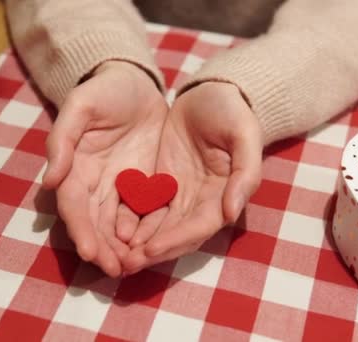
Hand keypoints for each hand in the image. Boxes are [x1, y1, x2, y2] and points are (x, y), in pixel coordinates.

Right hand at [43, 61, 166, 276]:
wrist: (136, 83)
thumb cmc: (104, 91)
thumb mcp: (81, 107)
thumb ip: (63, 140)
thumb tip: (48, 182)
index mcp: (76, 168)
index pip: (75, 205)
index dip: (81, 229)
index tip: (90, 252)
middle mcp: (96, 184)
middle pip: (96, 223)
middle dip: (103, 248)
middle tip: (115, 271)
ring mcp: (121, 187)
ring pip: (119, 225)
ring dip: (123, 248)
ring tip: (132, 269)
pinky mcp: (145, 185)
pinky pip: (145, 213)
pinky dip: (146, 233)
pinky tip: (154, 249)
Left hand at [122, 82, 262, 273]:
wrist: (211, 91)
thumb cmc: (232, 111)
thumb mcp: (245, 135)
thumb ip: (245, 173)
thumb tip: (231, 213)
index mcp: (223, 194)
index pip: (200, 226)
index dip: (176, 240)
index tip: (150, 249)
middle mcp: (201, 200)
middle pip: (176, 234)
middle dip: (153, 250)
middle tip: (125, 264)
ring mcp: (179, 193)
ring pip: (158, 226)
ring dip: (139, 243)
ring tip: (115, 256)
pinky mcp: (161, 182)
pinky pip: (144, 206)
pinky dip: (131, 221)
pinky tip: (111, 230)